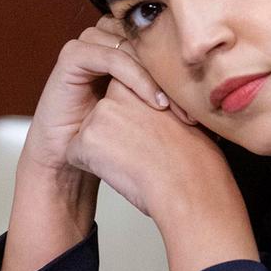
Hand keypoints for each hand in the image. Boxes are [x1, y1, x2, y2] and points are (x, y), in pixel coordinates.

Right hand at [21, 17, 192, 182]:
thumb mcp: (153, 117)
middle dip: (174, 72)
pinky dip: (136, 78)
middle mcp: (107, 40)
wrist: (70, 160)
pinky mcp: (72, 56)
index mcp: (127, 48)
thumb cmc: (114, 141)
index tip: (204, 104)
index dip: (185, 67)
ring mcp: (89, 44)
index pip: (163, 39)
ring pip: (133, 47)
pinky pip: (111, 57)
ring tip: (174, 107)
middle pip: (149, 40)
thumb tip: (223, 97)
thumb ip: (176, 97)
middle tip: (193, 106)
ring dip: (158, 75)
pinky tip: (154, 103)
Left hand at [66, 79, 227, 219]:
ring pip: (88, 137)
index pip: (120, 102)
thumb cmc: (193, 160)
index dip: (133, 125)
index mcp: (140, 83)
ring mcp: (100, 114)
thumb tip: (145, 116)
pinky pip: (77, 156)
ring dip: (104, 152)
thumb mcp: (180, 116)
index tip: (155, 139)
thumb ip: (157, 105)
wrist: (190, 187)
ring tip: (135, 162)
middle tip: (145, 152)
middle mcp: (117, 93)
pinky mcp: (86, 138)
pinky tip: (119, 172)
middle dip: (114, 135)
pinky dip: (92, 167)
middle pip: (102, 119)